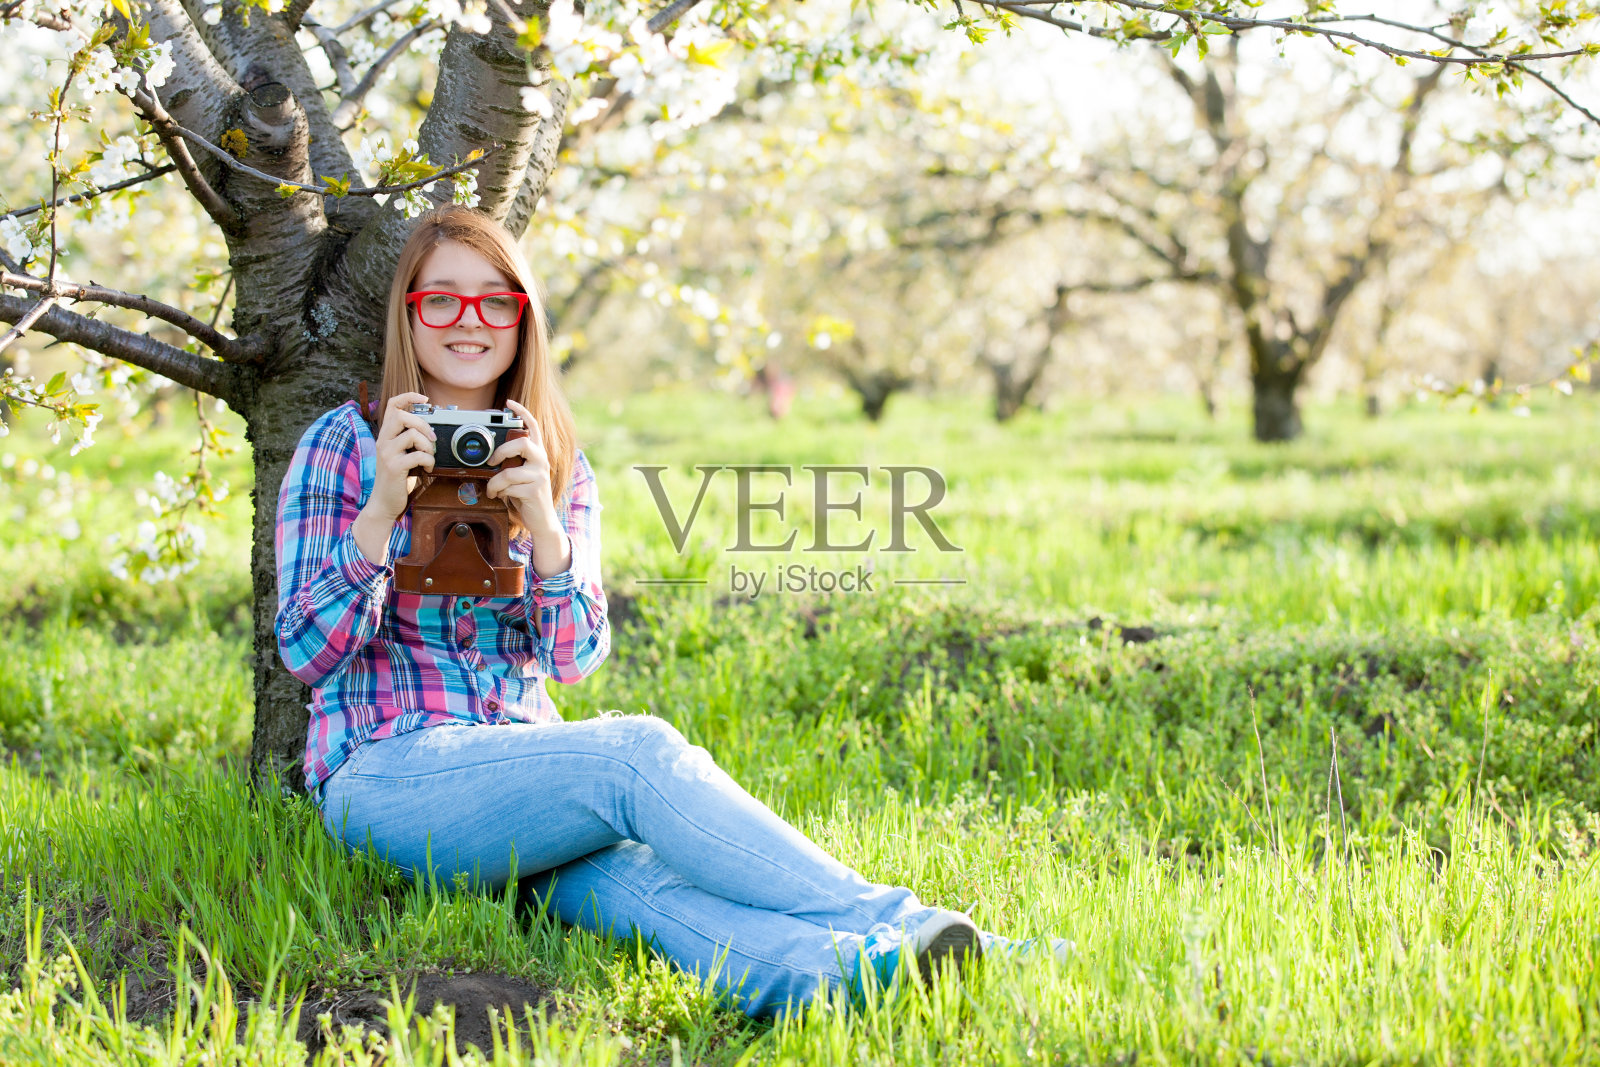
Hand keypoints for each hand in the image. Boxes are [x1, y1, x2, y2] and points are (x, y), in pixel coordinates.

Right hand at [366, 391, 435, 522]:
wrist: (384, 503)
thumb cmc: (397, 479)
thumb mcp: (400, 454)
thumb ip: (409, 441)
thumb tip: (430, 428)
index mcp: (386, 435)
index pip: (392, 405)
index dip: (408, 396)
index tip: (425, 399)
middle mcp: (383, 441)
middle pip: (402, 415)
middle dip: (423, 424)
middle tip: (431, 438)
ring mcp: (387, 453)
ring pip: (412, 434)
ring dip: (428, 445)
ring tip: (429, 456)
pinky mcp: (394, 467)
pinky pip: (417, 455)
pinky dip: (428, 460)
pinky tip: (428, 467)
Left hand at [485, 398, 557, 533]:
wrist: (541, 520)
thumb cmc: (527, 495)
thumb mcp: (520, 474)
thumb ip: (512, 462)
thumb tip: (490, 457)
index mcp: (538, 454)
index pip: (533, 427)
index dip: (522, 413)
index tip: (509, 403)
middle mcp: (541, 461)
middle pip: (521, 444)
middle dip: (501, 452)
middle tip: (491, 461)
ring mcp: (539, 476)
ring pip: (508, 472)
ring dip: (494, 483)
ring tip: (492, 489)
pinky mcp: (534, 490)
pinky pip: (508, 488)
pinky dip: (499, 493)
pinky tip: (500, 496)